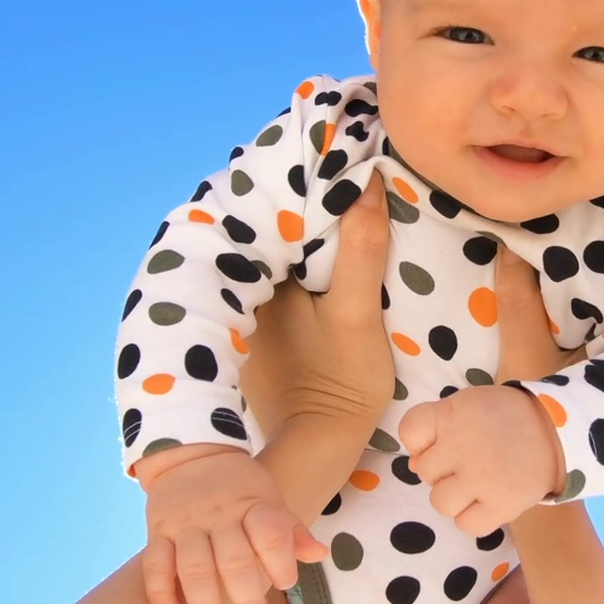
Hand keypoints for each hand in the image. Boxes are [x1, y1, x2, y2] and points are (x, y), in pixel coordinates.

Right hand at [137, 447, 327, 603]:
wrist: (190, 454)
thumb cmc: (240, 487)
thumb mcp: (269, 498)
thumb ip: (290, 530)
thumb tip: (319, 554)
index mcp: (253, 505)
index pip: (269, 531)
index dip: (280, 557)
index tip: (286, 582)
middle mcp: (219, 516)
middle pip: (233, 558)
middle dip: (246, 594)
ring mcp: (186, 525)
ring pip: (194, 567)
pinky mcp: (158, 532)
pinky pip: (156, 565)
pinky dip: (160, 594)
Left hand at [238, 171, 395, 432]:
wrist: (319, 446)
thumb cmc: (338, 382)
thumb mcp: (355, 313)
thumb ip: (360, 250)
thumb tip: (368, 182)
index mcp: (253, 279)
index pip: (271, 210)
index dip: (299, 182)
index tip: (333, 156)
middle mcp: (234, 289)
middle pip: (267, 227)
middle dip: (296, 200)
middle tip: (338, 172)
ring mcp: (241, 309)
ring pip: (268, 248)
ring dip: (294, 227)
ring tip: (332, 200)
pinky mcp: (254, 325)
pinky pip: (269, 274)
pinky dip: (290, 257)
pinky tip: (316, 248)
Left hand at [399, 247, 585, 535]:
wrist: (586, 440)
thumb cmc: (549, 392)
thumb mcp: (528, 346)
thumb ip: (513, 304)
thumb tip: (509, 248)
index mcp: (458, 407)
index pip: (412, 433)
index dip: (429, 434)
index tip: (457, 427)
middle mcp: (460, 445)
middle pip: (424, 469)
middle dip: (444, 464)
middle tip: (477, 450)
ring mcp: (476, 480)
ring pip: (441, 499)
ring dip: (460, 493)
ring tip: (486, 473)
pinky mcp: (493, 510)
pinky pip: (464, 521)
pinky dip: (477, 515)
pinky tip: (495, 496)